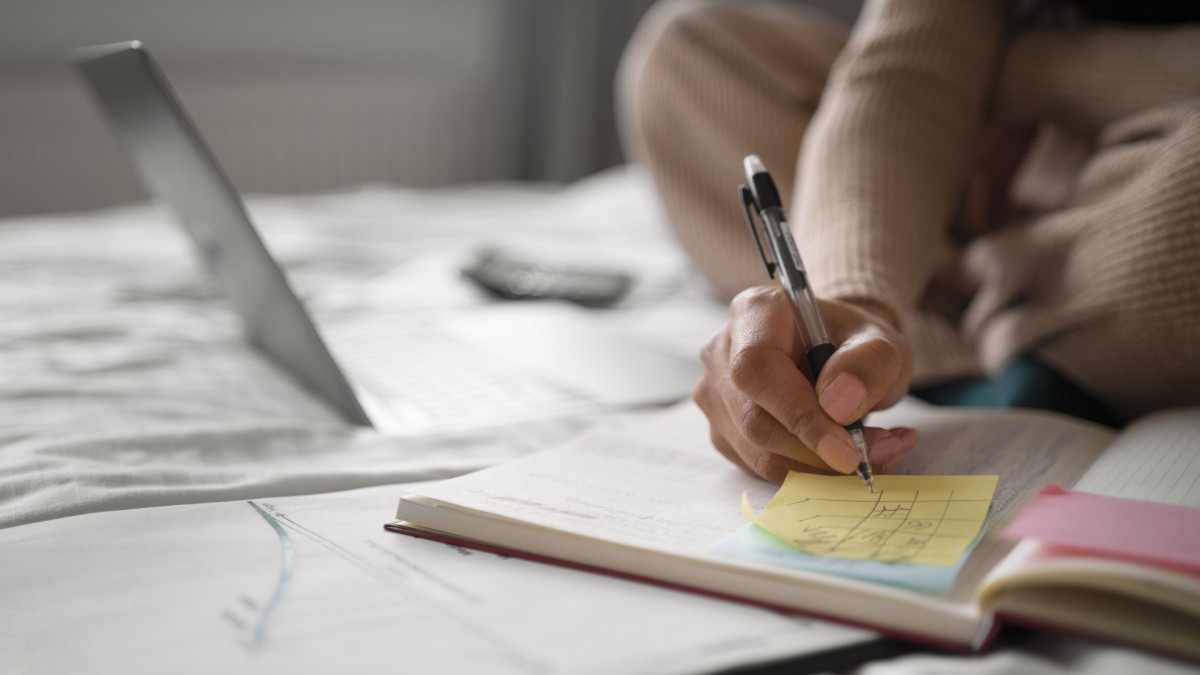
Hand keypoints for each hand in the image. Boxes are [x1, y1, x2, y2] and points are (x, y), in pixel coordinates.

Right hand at [694, 285, 917, 481]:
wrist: (840, 358)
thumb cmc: (854, 346)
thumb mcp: (882, 344)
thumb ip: (869, 365)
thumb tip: (838, 405)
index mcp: (755, 312)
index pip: (757, 368)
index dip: (798, 414)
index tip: (847, 450)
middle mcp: (723, 351)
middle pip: (755, 420)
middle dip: (819, 450)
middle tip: (879, 452)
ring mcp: (716, 394)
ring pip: (758, 452)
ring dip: (820, 467)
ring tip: (873, 450)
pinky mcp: (723, 431)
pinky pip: (760, 467)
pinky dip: (809, 472)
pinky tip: (842, 453)